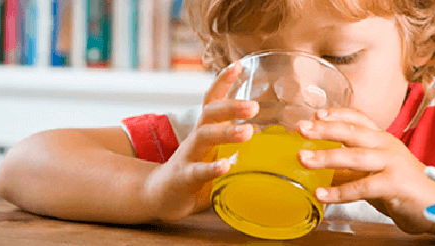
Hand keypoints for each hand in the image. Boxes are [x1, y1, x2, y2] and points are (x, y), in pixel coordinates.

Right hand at [144, 62, 258, 220]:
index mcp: (206, 128)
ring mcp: (188, 155)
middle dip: (231, 106)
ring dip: (226, 132)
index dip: (223, 81)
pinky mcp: (184, 177)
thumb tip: (271, 133)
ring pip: (203, 136)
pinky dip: (212, 167)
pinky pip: (197, 171)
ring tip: (247, 132)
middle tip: (254, 106)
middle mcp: (196, 136)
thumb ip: (237, 142)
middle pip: (210, 113)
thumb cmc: (198, 170)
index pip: (213, 99)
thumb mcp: (217, 151)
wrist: (163, 195)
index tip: (238, 65)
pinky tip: (227, 165)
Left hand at [297, 108, 434, 234]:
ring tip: (303, 159)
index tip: (316, 113)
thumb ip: (351, 166)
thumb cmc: (403, 187)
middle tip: (301, 129)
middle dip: (324, 129)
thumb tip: (319, 164)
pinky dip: (340, 191)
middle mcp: (387, 145)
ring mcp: (392, 163)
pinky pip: (362, 186)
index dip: (337, 113)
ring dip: (326, 157)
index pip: (358, 118)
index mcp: (382, 139)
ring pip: (355, 156)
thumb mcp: (375, 171)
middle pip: (352, 131)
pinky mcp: (395, 183)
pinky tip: (322, 194)